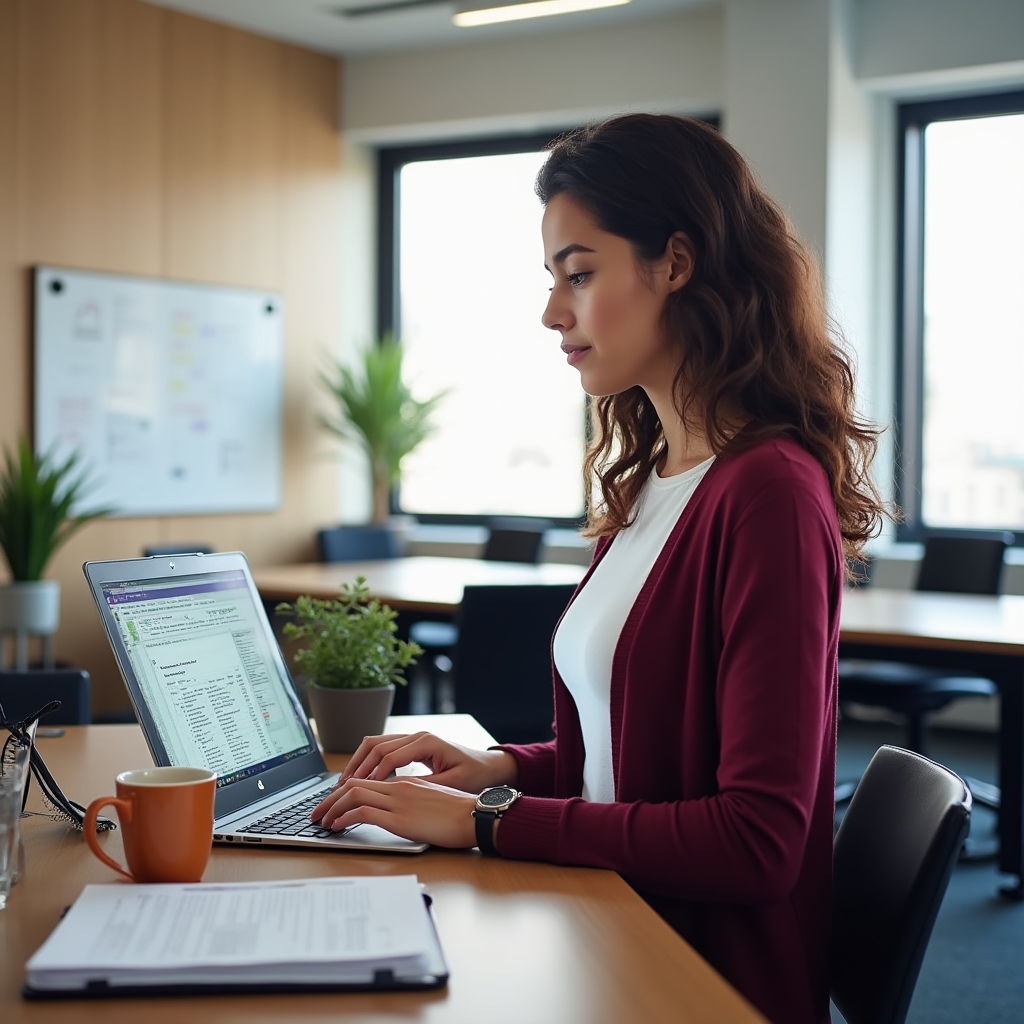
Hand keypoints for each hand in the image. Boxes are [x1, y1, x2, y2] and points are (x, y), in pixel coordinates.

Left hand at [311, 776, 477, 847]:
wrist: (476, 816)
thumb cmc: (461, 813)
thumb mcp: (432, 801)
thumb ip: (413, 801)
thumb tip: (397, 811)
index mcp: (406, 782)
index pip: (366, 779)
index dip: (344, 791)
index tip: (332, 803)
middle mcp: (398, 786)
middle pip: (353, 784)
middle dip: (330, 799)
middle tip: (317, 813)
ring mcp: (398, 800)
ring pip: (352, 794)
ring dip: (332, 807)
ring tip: (322, 821)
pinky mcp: (398, 817)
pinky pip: (361, 811)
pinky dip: (344, 817)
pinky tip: (338, 827)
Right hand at [339, 731, 517, 793]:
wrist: (491, 767)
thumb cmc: (475, 775)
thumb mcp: (451, 783)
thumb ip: (424, 785)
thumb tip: (395, 792)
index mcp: (426, 742)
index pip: (389, 756)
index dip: (372, 775)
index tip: (358, 792)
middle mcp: (417, 735)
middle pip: (375, 745)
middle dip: (356, 766)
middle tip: (340, 788)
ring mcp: (413, 738)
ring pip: (375, 744)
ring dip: (358, 762)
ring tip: (344, 783)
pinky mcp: (412, 745)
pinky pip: (383, 749)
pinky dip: (368, 761)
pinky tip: (361, 779)